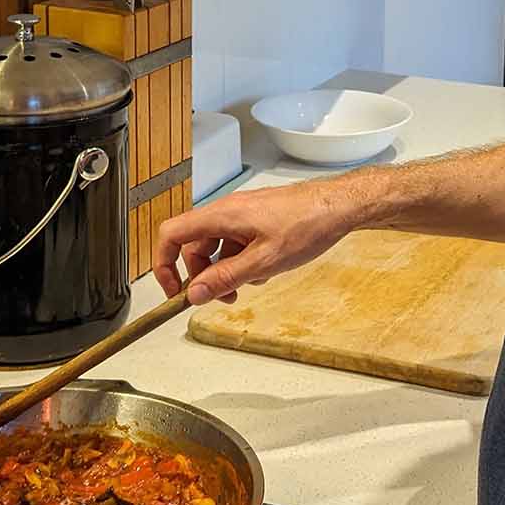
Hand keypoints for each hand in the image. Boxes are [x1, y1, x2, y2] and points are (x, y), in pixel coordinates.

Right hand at [153, 179, 356, 305]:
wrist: (338, 206)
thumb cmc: (308, 224)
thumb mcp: (264, 261)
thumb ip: (226, 278)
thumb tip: (195, 293)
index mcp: (221, 215)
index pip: (171, 235)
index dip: (165, 264)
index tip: (174, 290)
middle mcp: (227, 211)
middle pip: (194, 245)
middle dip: (202, 275)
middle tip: (221, 297)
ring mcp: (243, 214)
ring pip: (217, 246)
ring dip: (224, 270)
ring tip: (247, 286)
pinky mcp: (257, 219)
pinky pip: (236, 242)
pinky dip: (242, 260)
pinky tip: (264, 271)